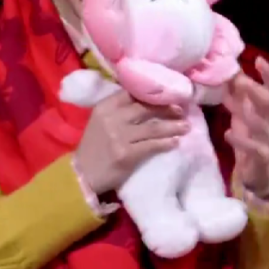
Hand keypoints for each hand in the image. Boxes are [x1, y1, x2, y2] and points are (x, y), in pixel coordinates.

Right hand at [73, 90, 188, 193]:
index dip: (153, 94)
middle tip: (182, 110)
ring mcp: (119, 136)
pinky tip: (175, 142)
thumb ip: (118, 110)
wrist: (82, 175)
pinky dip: (166, 143)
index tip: (168, 95)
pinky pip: (152, 146)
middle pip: (146, 108)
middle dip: (167, 108)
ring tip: (186, 127)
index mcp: (105, 106)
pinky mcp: (126, 154)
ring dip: (173, 127)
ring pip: (153, 127)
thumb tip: (147, 102)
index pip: (133, 93)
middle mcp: (112, 118)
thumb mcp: (100, 121)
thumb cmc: (93, 148)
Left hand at [222, 57, 268, 195]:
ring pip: (263, 124)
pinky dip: (241, 140)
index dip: (268, 74)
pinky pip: (254, 147)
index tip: (258, 59)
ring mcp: (268, 138)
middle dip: (255, 90)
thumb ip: (235, 95)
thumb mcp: (242, 113)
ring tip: (236, 107)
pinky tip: (228, 133)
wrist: (257, 170)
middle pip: (268, 102)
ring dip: (250, 114)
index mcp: (267, 108)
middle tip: (240, 80)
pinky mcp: (262, 155)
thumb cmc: (249, 135)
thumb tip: (225, 71)